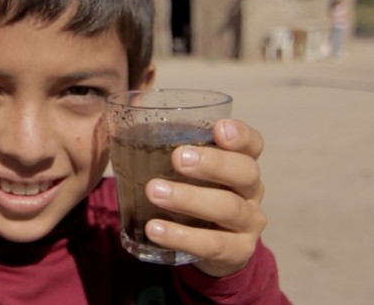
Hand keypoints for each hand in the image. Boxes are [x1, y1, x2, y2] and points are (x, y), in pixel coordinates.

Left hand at [143, 118, 266, 276]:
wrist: (211, 247)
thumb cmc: (194, 195)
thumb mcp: (188, 172)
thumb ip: (170, 149)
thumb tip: (121, 120)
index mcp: (241, 164)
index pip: (253, 144)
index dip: (241, 135)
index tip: (218, 129)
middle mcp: (252, 191)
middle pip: (245, 172)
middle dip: (213, 163)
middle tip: (178, 158)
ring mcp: (249, 222)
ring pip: (228, 208)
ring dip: (189, 198)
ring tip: (153, 191)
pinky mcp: (238, 252)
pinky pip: (213, 244)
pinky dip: (181, 236)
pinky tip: (155, 229)